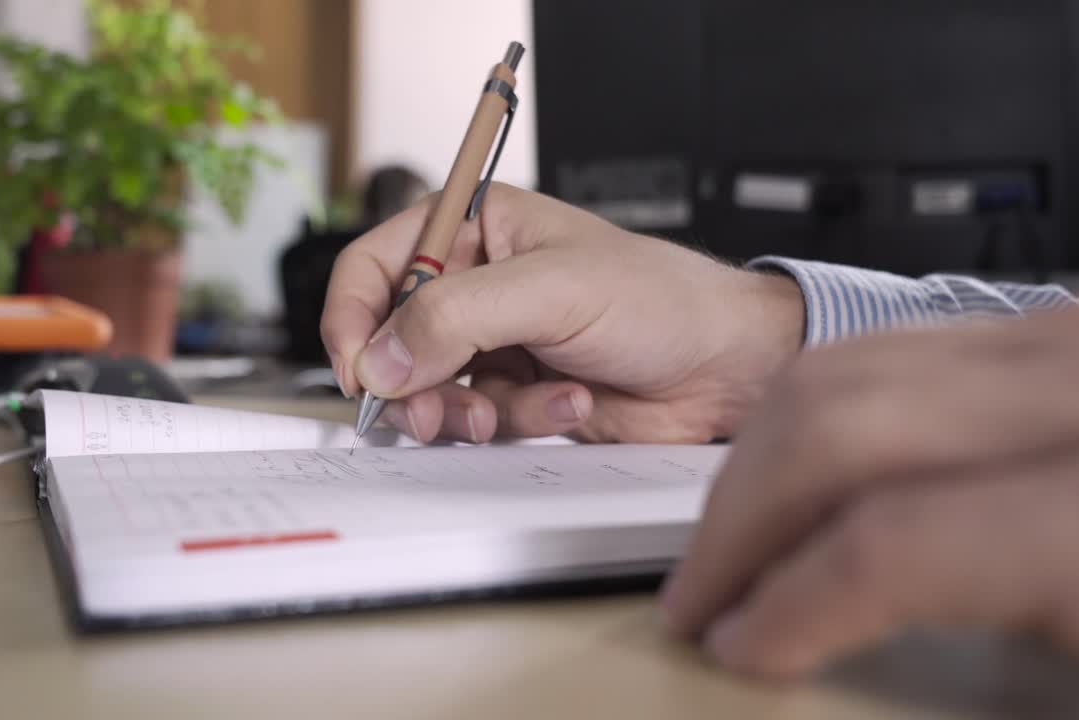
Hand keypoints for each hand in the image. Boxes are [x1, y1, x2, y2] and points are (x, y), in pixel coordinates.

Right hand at [320, 183, 804, 443]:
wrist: (724, 366)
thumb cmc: (661, 299)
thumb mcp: (550, 290)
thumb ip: (455, 316)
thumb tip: (381, 355)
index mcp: (479, 229)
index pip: (378, 264)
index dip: (354, 316)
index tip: (358, 368)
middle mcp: (480, 285)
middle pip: (394, 338)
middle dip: (413, 382)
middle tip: (433, 410)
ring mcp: (498, 343)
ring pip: (432, 390)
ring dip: (467, 410)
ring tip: (507, 410)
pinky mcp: (519, 393)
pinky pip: (480, 419)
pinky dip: (519, 421)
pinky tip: (570, 401)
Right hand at [657, 291, 1078, 681]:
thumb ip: (994, 652)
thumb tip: (865, 657)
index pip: (877, 547)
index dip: (783, 609)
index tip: (745, 643)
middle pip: (835, 430)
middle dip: (739, 522)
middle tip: (704, 588)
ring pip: (857, 365)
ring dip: (770, 454)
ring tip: (742, 527)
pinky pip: (917, 345)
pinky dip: (840, 402)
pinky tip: (826, 456)